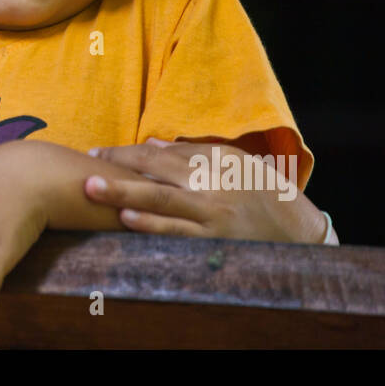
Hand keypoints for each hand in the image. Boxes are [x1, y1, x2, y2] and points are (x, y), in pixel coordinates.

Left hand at [83, 139, 327, 243]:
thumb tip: (151, 145)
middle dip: (117, 169)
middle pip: (155, 172)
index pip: (159, 155)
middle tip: (84, 168)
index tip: (95, 154)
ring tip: (94, 189)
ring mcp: (211, 214)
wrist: (300, 231)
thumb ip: (190, 153)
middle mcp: (210, 183)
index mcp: (212, 160)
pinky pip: (177, 233)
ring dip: (124, 195)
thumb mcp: (231, 162)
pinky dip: (151, 226)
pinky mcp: (214, 240)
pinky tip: (127, 221)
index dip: (125, 154)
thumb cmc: (261, 192)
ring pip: (161, 201)